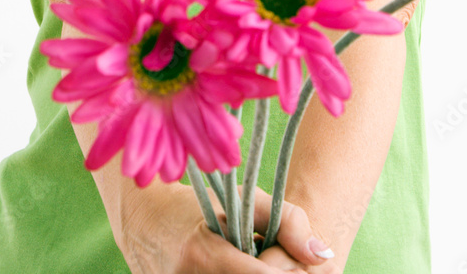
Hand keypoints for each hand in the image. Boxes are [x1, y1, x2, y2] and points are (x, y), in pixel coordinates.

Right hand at [117, 180, 332, 272]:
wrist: (143, 224)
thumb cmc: (197, 208)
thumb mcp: (240, 200)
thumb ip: (286, 219)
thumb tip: (322, 255)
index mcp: (204, 256)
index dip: (289, 272)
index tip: (296, 262)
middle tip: (273, 260)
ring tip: (255, 264)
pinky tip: (243, 271)